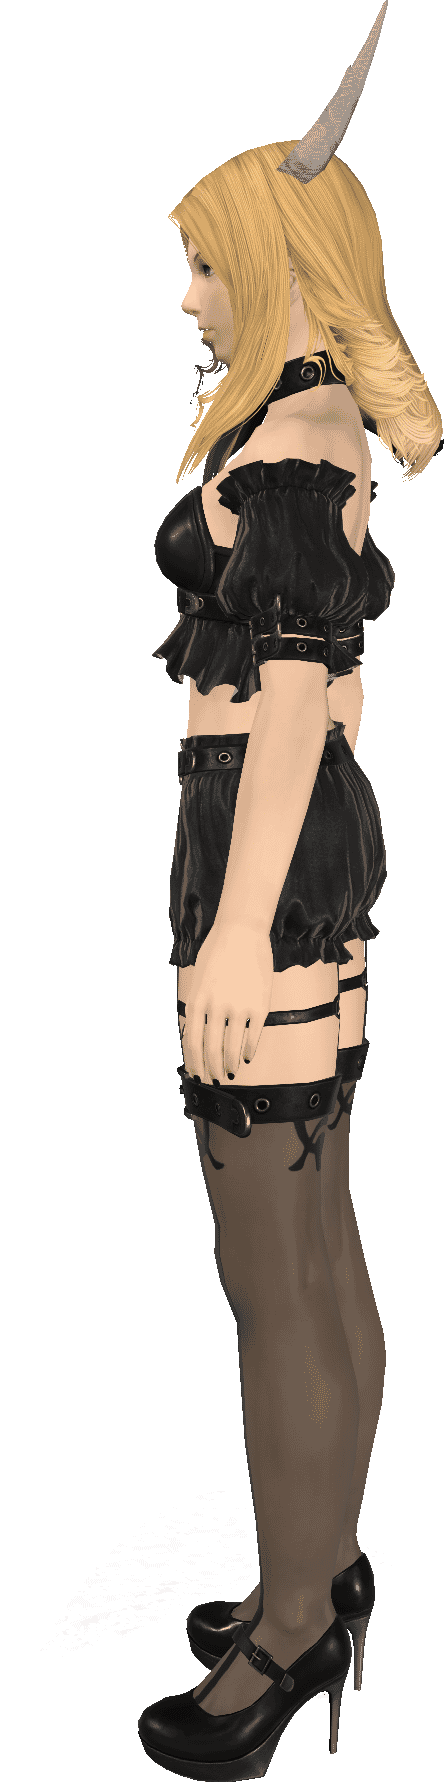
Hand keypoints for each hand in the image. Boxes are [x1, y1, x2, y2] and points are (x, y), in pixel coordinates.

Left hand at [182, 921, 273, 1085]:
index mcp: (196, 1002)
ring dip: (230, 1065)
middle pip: (211, 1051)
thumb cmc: (216, 953)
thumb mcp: (198, 980)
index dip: (195, 1064)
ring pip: (232, 1049)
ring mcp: (238, 1008)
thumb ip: (198, 1007)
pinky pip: (252, 1037)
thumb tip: (197, 1036)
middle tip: (214, 1080)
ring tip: (230, 1072)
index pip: (192, 1044)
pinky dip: (248, 1051)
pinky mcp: (259, 1006)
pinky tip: (246, 1057)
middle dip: (211, 1070)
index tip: (198, 1076)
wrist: (241, 931)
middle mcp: (215, 1008)